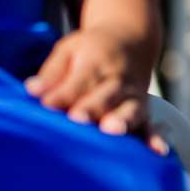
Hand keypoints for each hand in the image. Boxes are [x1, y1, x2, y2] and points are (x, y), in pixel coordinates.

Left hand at [27, 27, 164, 151]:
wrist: (133, 39)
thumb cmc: (92, 50)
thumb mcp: (69, 50)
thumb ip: (52, 72)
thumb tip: (31, 90)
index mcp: (96, 62)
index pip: (79, 80)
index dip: (64, 94)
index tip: (47, 106)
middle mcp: (118, 79)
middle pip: (106, 95)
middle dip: (93, 107)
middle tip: (77, 118)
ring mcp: (134, 95)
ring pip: (130, 109)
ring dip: (123, 120)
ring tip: (113, 130)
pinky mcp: (145, 109)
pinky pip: (151, 124)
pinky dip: (154, 138)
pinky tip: (157, 151)